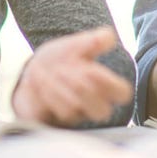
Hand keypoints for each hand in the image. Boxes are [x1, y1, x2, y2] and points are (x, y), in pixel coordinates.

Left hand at [12, 26, 132, 126]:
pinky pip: (49, 117)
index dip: (109, 83)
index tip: (92, 68)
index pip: (122, 94)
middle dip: (83, 88)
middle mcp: (89, 106)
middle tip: (67, 70)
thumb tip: (109, 36)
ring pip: (72, 111)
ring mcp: (70, 117)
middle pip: (101, 111)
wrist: (35, 70)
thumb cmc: (62, 60)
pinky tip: (39, 81)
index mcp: (103, 87)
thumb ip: (94, 41)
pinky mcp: (49, 121)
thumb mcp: (77, 46)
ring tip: (52, 72)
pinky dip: (44, 95)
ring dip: (59, 88)